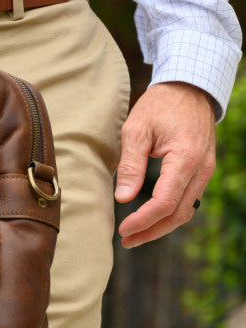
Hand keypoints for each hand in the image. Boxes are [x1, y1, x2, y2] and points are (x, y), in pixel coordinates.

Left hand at [114, 81, 216, 247]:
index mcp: (185, 158)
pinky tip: (150, 218)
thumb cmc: (160, 105)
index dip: (143, 220)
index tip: (123, 229)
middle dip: (151, 231)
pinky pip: (188, 199)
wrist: (190, 87)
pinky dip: (170, 213)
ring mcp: (205, 170)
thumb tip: (123, 198)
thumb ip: (130, 165)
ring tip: (135, 235)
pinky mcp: (201, 170)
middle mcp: (201, 168)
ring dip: (161, 226)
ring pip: (186, 210)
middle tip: (126, 241)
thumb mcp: (136, 130)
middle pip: (178, 213)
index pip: (165, 202)